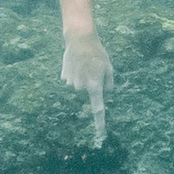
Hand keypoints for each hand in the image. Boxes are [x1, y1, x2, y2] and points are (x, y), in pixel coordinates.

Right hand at [61, 28, 112, 146]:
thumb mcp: (109, 67)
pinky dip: (75, 73)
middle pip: (89, 92)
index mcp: (94, 86)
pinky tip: (77, 62)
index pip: (98, 110)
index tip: (100, 135)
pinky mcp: (64, 77)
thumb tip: (105, 94)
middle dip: (92, 83)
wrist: (79, 39)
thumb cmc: (97, 52)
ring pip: (79, 86)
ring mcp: (71, 83)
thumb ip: (108, 84)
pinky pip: (72, 79)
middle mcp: (81, 87)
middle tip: (94, 68)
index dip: (100, 123)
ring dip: (83, 77)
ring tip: (84, 63)